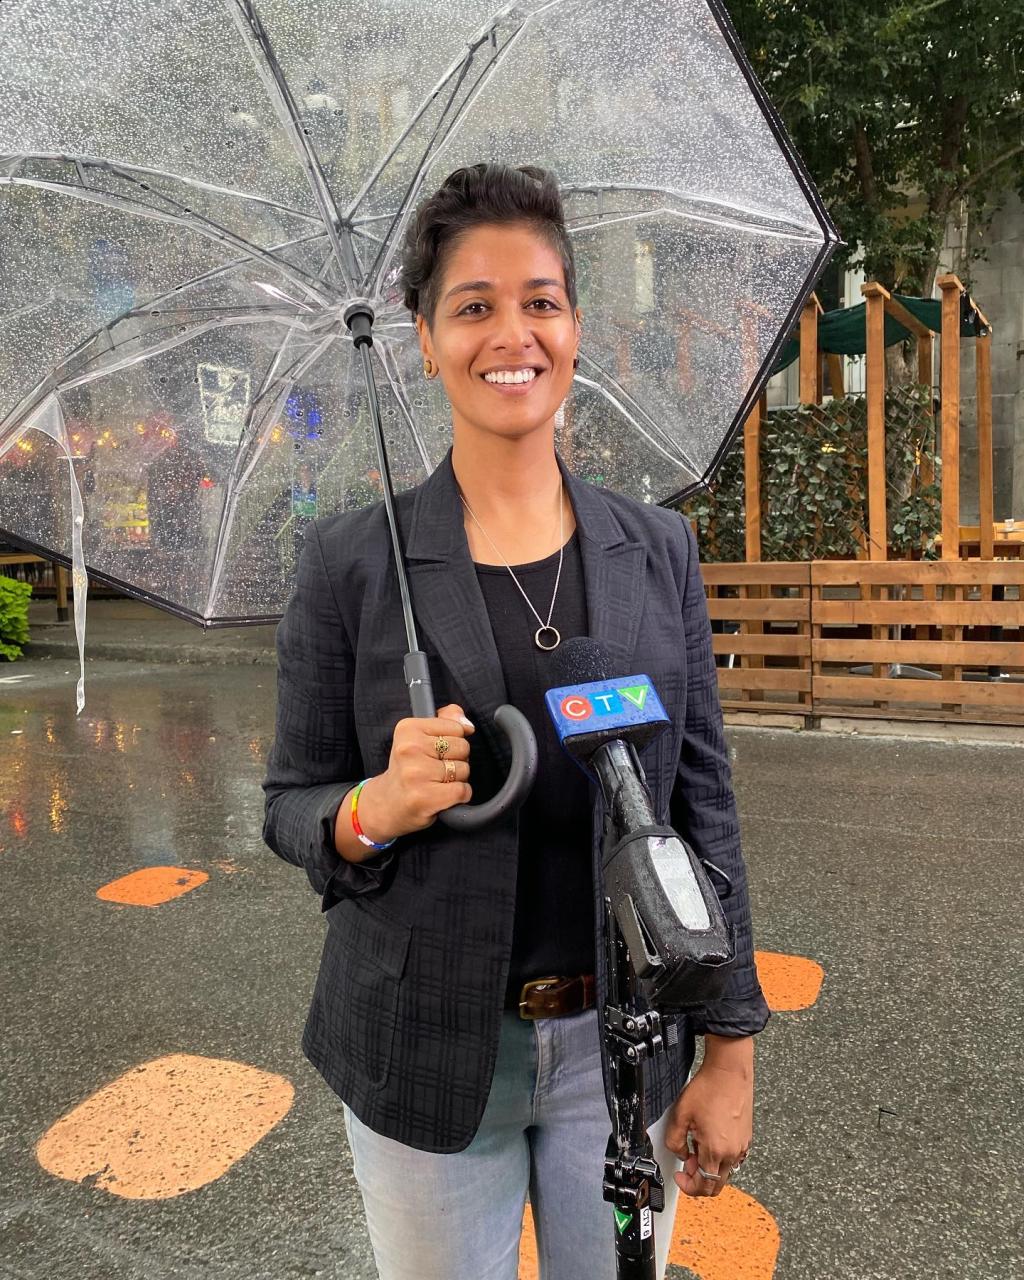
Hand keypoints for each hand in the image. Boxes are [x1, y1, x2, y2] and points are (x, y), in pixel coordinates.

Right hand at [363, 703, 474, 839]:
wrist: (388, 804)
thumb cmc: (409, 769)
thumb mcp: (420, 737)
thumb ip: (446, 720)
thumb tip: (468, 725)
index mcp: (407, 729)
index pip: (456, 727)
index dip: (453, 741)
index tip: (435, 752)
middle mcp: (409, 749)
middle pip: (463, 747)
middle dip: (456, 759)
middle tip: (435, 769)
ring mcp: (416, 773)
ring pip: (464, 769)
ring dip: (458, 779)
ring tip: (436, 782)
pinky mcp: (424, 797)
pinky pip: (462, 790)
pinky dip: (460, 795)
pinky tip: (443, 795)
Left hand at [662, 1037, 752, 1197]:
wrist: (729, 1071)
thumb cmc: (709, 1088)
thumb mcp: (680, 1115)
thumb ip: (675, 1141)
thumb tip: (681, 1154)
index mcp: (715, 1151)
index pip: (703, 1186)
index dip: (687, 1186)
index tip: (680, 1176)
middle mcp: (733, 1152)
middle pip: (716, 1185)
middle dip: (698, 1179)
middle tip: (687, 1162)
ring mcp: (742, 1146)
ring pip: (725, 1172)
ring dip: (710, 1168)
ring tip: (697, 1145)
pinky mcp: (746, 1138)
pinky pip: (733, 1158)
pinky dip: (720, 1157)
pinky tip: (710, 1139)